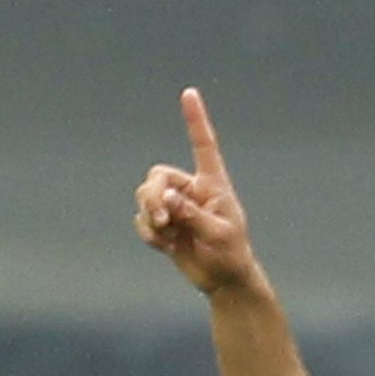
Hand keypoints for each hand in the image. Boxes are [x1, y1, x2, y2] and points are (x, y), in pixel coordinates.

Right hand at [135, 88, 260, 294]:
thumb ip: (192, 215)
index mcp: (212, 184)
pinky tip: (164, 245)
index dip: (195, 120)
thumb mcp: (218, 235)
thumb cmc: (231, 255)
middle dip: (153, 195)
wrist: (224, 282)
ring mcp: (176, 207)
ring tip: (166, 234)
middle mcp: (191, 190)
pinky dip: (148, 233)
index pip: (203, 146)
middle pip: (158, 176)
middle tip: (162, 218)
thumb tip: (167, 198)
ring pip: (146, 196)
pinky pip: (143, 220)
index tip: (189, 93)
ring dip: (150, 214)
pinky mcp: (165, 227)